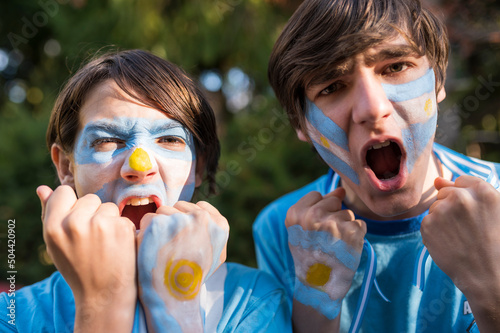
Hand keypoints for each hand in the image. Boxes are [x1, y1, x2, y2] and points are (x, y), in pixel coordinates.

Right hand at [37, 185, 136, 331]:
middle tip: (93, 238)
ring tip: (105, 243)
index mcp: (53, 227)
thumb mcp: (56, 245)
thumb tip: (42, 188)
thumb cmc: (78, 268)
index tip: (78, 220)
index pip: (63, 192)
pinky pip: (122, 217)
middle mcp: (75, 223)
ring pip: (108, 206)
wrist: (104, 294)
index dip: (73, 204)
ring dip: (109, 220)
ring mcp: (100, 224)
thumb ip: (49, 214)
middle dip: (93, 213)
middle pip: (89, 198)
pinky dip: (123, 229)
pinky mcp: (121, 227)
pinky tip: (117, 246)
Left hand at [137, 201, 228, 332]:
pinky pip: (147, 219)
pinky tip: (151, 249)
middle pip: (178, 207)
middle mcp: (202, 218)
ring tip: (163, 248)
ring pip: (162, 211)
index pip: (198, 207)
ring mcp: (179, 219)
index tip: (185, 240)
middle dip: (173, 222)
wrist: (174, 296)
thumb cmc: (194, 276)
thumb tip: (205, 213)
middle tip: (173, 247)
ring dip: (159, 226)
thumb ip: (214, 231)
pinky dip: (145, 233)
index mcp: (219, 224)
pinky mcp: (158, 224)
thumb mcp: (217, 255)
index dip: (188, 222)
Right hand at [285, 188, 364, 327]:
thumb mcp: (302, 230)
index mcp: (296, 214)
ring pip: (348, 214)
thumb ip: (316, 206)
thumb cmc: (310, 256)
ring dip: (345, 228)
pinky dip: (357, 237)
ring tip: (336, 246)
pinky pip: (360, 225)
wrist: (320, 286)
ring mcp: (333, 224)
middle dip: (333, 217)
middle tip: (326, 240)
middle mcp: (312, 217)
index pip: (316, 196)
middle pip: (333, 201)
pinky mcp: (352, 232)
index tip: (315, 229)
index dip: (319, 211)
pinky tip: (346, 249)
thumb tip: (340, 190)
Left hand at [421, 176, 499, 331]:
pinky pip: (427, 223)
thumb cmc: (495, 244)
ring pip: (435, 208)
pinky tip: (449, 244)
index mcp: (482, 190)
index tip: (470, 213)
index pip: (461, 180)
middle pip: (444, 193)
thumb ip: (467, 191)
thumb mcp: (493, 212)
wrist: (488, 275)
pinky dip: (434, 233)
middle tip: (467, 229)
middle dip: (451, 207)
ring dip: (442, 220)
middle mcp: (460, 196)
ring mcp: (442, 210)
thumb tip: (437, 180)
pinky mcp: (427, 224)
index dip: (464, 197)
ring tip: (460, 238)